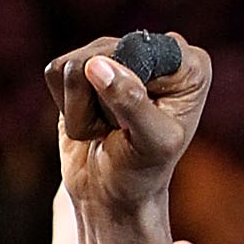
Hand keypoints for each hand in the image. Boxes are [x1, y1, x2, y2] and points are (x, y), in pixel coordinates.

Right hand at [48, 32, 209, 213]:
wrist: (111, 193)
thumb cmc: (142, 171)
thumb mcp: (151, 142)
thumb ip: (130, 101)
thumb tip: (96, 65)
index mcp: (189, 63)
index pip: (141, 52)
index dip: (129, 87)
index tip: (137, 122)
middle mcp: (155, 50)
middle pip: (101, 54)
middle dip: (102, 100)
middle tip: (121, 129)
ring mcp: (117, 54)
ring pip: (74, 66)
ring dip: (81, 108)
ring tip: (106, 127)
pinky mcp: (83, 66)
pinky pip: (55, 71)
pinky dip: (66, 105)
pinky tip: (90, 120)